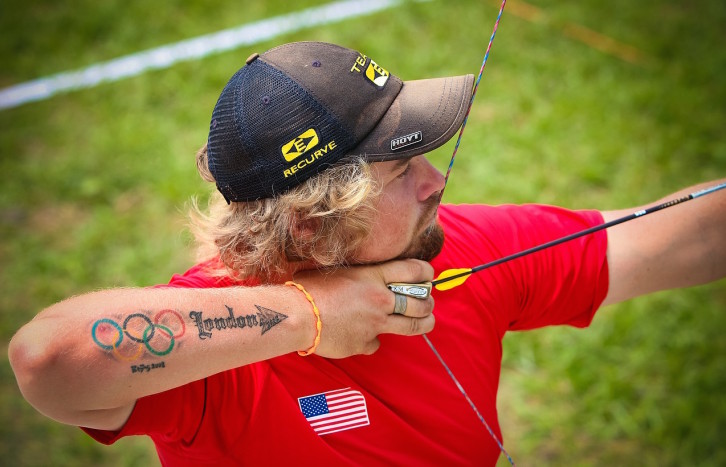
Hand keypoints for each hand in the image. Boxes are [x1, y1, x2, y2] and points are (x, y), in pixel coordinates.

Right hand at [294, 259, 434, 357]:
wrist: (296, 315)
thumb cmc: (310, 289)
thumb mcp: (340, 271)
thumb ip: (360, 276)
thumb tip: (369, 277)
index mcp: (373, 277)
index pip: (412, 271)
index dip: (426, 273)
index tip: (430, 275)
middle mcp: (380, 300)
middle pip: (419, 303)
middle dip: (428, 303)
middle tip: (428, 304)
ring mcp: (375, 323)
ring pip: (411, 326)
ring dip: (423, 323)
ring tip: (428, 322)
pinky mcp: (365, 343)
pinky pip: (377, 342)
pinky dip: (372, 339)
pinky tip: (363, 335)